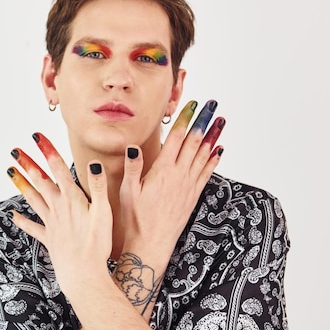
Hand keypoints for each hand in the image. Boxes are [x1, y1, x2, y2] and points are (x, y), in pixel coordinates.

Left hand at [7, 133, 112, 294]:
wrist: (84, 275)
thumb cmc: (97, 245)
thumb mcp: (104, 213)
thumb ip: (99, 187)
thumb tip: (94, 164)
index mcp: (72, 199)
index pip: (58, 168)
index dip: (47, 151)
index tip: (37, 137)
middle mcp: (57, 207)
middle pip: (40, 180)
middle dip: (28, 163)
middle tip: (15, 150)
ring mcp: (50, 223)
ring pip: (32, 198)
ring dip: (21, 184)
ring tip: (10, 171)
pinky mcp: (48, 238)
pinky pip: (32, 227)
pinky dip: (21, 220)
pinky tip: (12, 215)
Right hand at [116, 99, 224, 265]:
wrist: (151, 243)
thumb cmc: (136, 219)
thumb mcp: (127, 192)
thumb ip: (132, 168)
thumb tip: (132, 147)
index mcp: (162, 171)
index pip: (177, 139)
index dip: (186, 119)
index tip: (193, 104)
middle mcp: (179, 176)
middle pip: (194, 142)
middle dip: (203, 121)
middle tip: (212, 105)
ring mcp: (188, 186)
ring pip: (204, 155)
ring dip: (213, 136)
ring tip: (220, 120)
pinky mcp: (193, 196)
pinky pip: (207, 172)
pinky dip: (214, 159)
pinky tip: (219, 149)